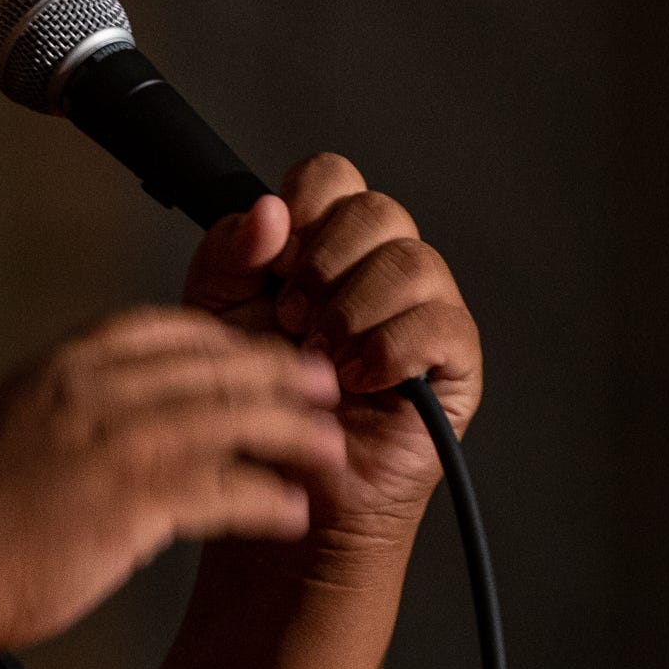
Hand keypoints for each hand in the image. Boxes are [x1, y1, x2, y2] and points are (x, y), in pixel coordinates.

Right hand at [0, 306, 346, 653]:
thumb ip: (63, 404)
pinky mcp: (130, 505)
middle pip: (214, 367)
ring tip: (332, 449)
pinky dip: (267, 500)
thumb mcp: (9, 418)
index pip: (169, 329)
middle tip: (327, 385)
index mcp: (66, 364)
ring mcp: (116, 445)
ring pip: (232, 420)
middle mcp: (97, 390)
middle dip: (280, 374)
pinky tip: (294, 512)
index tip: (262, 353)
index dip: (228, 339)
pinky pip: (223, 492)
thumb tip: (100, 412)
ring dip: (293, 433)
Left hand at [182, 153, 482, 547]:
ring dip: (353, 309)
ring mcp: (422, 311)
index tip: (274, 258)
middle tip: (292, 318)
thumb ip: (230, 253)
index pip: (333, 178)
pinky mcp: (453, 363)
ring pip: (412, 262)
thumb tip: (269, 210)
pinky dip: (389, 349)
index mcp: (325, 244)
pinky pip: (442, 324)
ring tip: (321, 355)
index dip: (304, 204)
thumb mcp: (215, 315)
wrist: (277, 490)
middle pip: (377, 210)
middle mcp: (379, 267)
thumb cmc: (251, 402)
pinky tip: (356, 378)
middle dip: (324, 262)